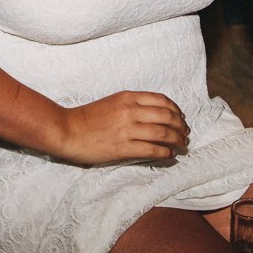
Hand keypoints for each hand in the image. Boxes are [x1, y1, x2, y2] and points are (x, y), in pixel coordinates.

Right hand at [54, 90, 189, 165]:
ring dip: (178, 140)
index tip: (181, 117)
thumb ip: (133, 105)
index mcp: (128, 97)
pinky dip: (165, 152)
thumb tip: (155, 115)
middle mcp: (130, 111)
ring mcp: (127, 129)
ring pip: (163, 133)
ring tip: (183, 145)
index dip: (176, 110)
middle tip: (186, 133)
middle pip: (167, 116)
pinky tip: (170, 154)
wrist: (66, 130)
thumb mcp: (113, 102)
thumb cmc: (88, 118)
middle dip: (181, 126)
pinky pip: (152, 149)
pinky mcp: (123, 147)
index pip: (162, 100)